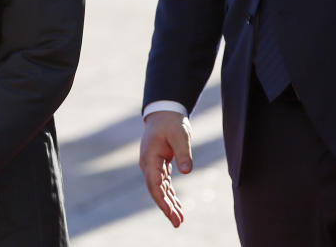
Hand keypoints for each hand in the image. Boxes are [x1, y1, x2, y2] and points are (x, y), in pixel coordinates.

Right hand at [139, 110, 193, 227]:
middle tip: (178, 223)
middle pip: (156, 190)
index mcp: (149, 157)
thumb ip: (183, 153)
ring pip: (160, 189)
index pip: (154, 183)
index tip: (170, 212)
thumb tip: (187, 172)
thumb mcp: (180, 135)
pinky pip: (164, 184)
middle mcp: (148, 164)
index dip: (161, 200)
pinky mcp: (159, 165)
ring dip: (169, 204)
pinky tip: (178, 206)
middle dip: (166, 207)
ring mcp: (152, 165)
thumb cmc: (172, 122)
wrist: (165, 112)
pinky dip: (170, 195)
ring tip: (179, 220)